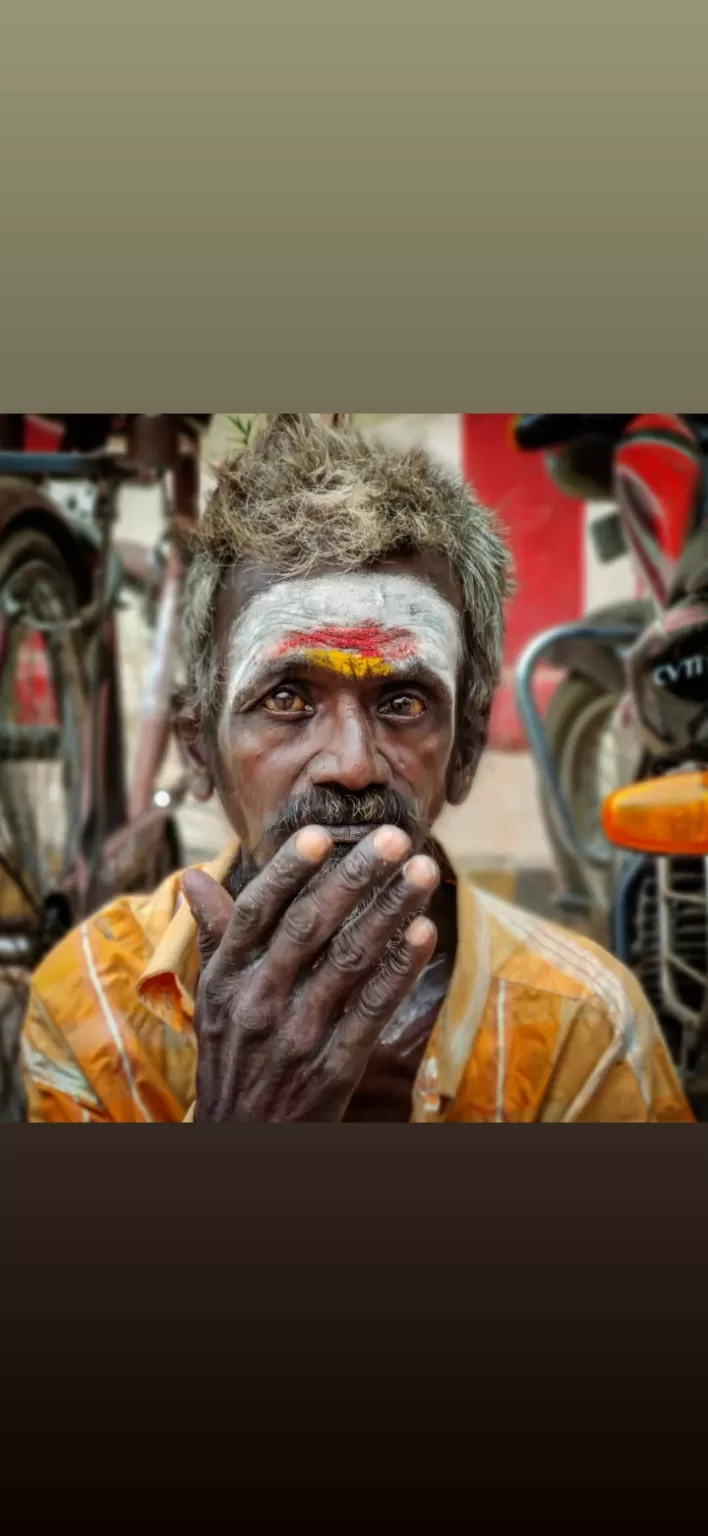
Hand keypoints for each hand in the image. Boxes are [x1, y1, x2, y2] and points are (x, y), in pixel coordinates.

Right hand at [181, 825, 438, 1120]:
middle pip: (308, 926)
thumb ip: (214, 938)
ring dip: (390, 912)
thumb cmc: (232, 1060)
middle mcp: (255, 1003)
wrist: (241, 1146)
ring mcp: (295, 1037)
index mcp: (223, 980)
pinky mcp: (331, 1070)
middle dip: (354, 877)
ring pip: (348, 961)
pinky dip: (399, 971)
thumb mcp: (211, 1001)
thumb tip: (193, 877)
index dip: (287, 871)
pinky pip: (372, 1010)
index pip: (255, 912)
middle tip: (393, 837)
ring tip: (422, 873)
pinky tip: (422, 936)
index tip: (321, 833)